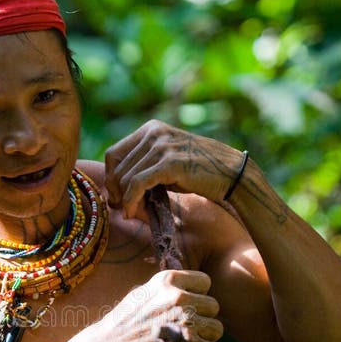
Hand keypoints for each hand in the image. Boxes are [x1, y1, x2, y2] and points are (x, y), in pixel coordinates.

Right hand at [77, 269, 245, 341]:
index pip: (205, 282)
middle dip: (204, 319)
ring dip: (207, 339)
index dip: (200, 296)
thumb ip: (168, 289)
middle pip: (213, 306)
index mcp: (167, 280)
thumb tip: (190, 288)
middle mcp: (178, 296)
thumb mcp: (143, 295)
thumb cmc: (122, 324)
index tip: (191, 307)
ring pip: (217, 328)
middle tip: (186, 330)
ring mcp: (183, 320)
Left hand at [104, 120, 246, 218]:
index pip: (113, 153)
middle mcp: (154, 132)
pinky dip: (130, 201)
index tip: (116, 197)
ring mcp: (162, 145)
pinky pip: (137, 183)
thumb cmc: (198, 173)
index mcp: (150, 128)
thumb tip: (113, 191)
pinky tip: (132, 213)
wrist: (231, 174)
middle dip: (115, 191)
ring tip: (131, 212)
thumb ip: (143, 168)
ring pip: (124, 176)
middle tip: (122, 209)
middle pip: (116, 166)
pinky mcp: (169, 162)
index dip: (110, 178)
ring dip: (124, 199)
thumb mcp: (166, 163)